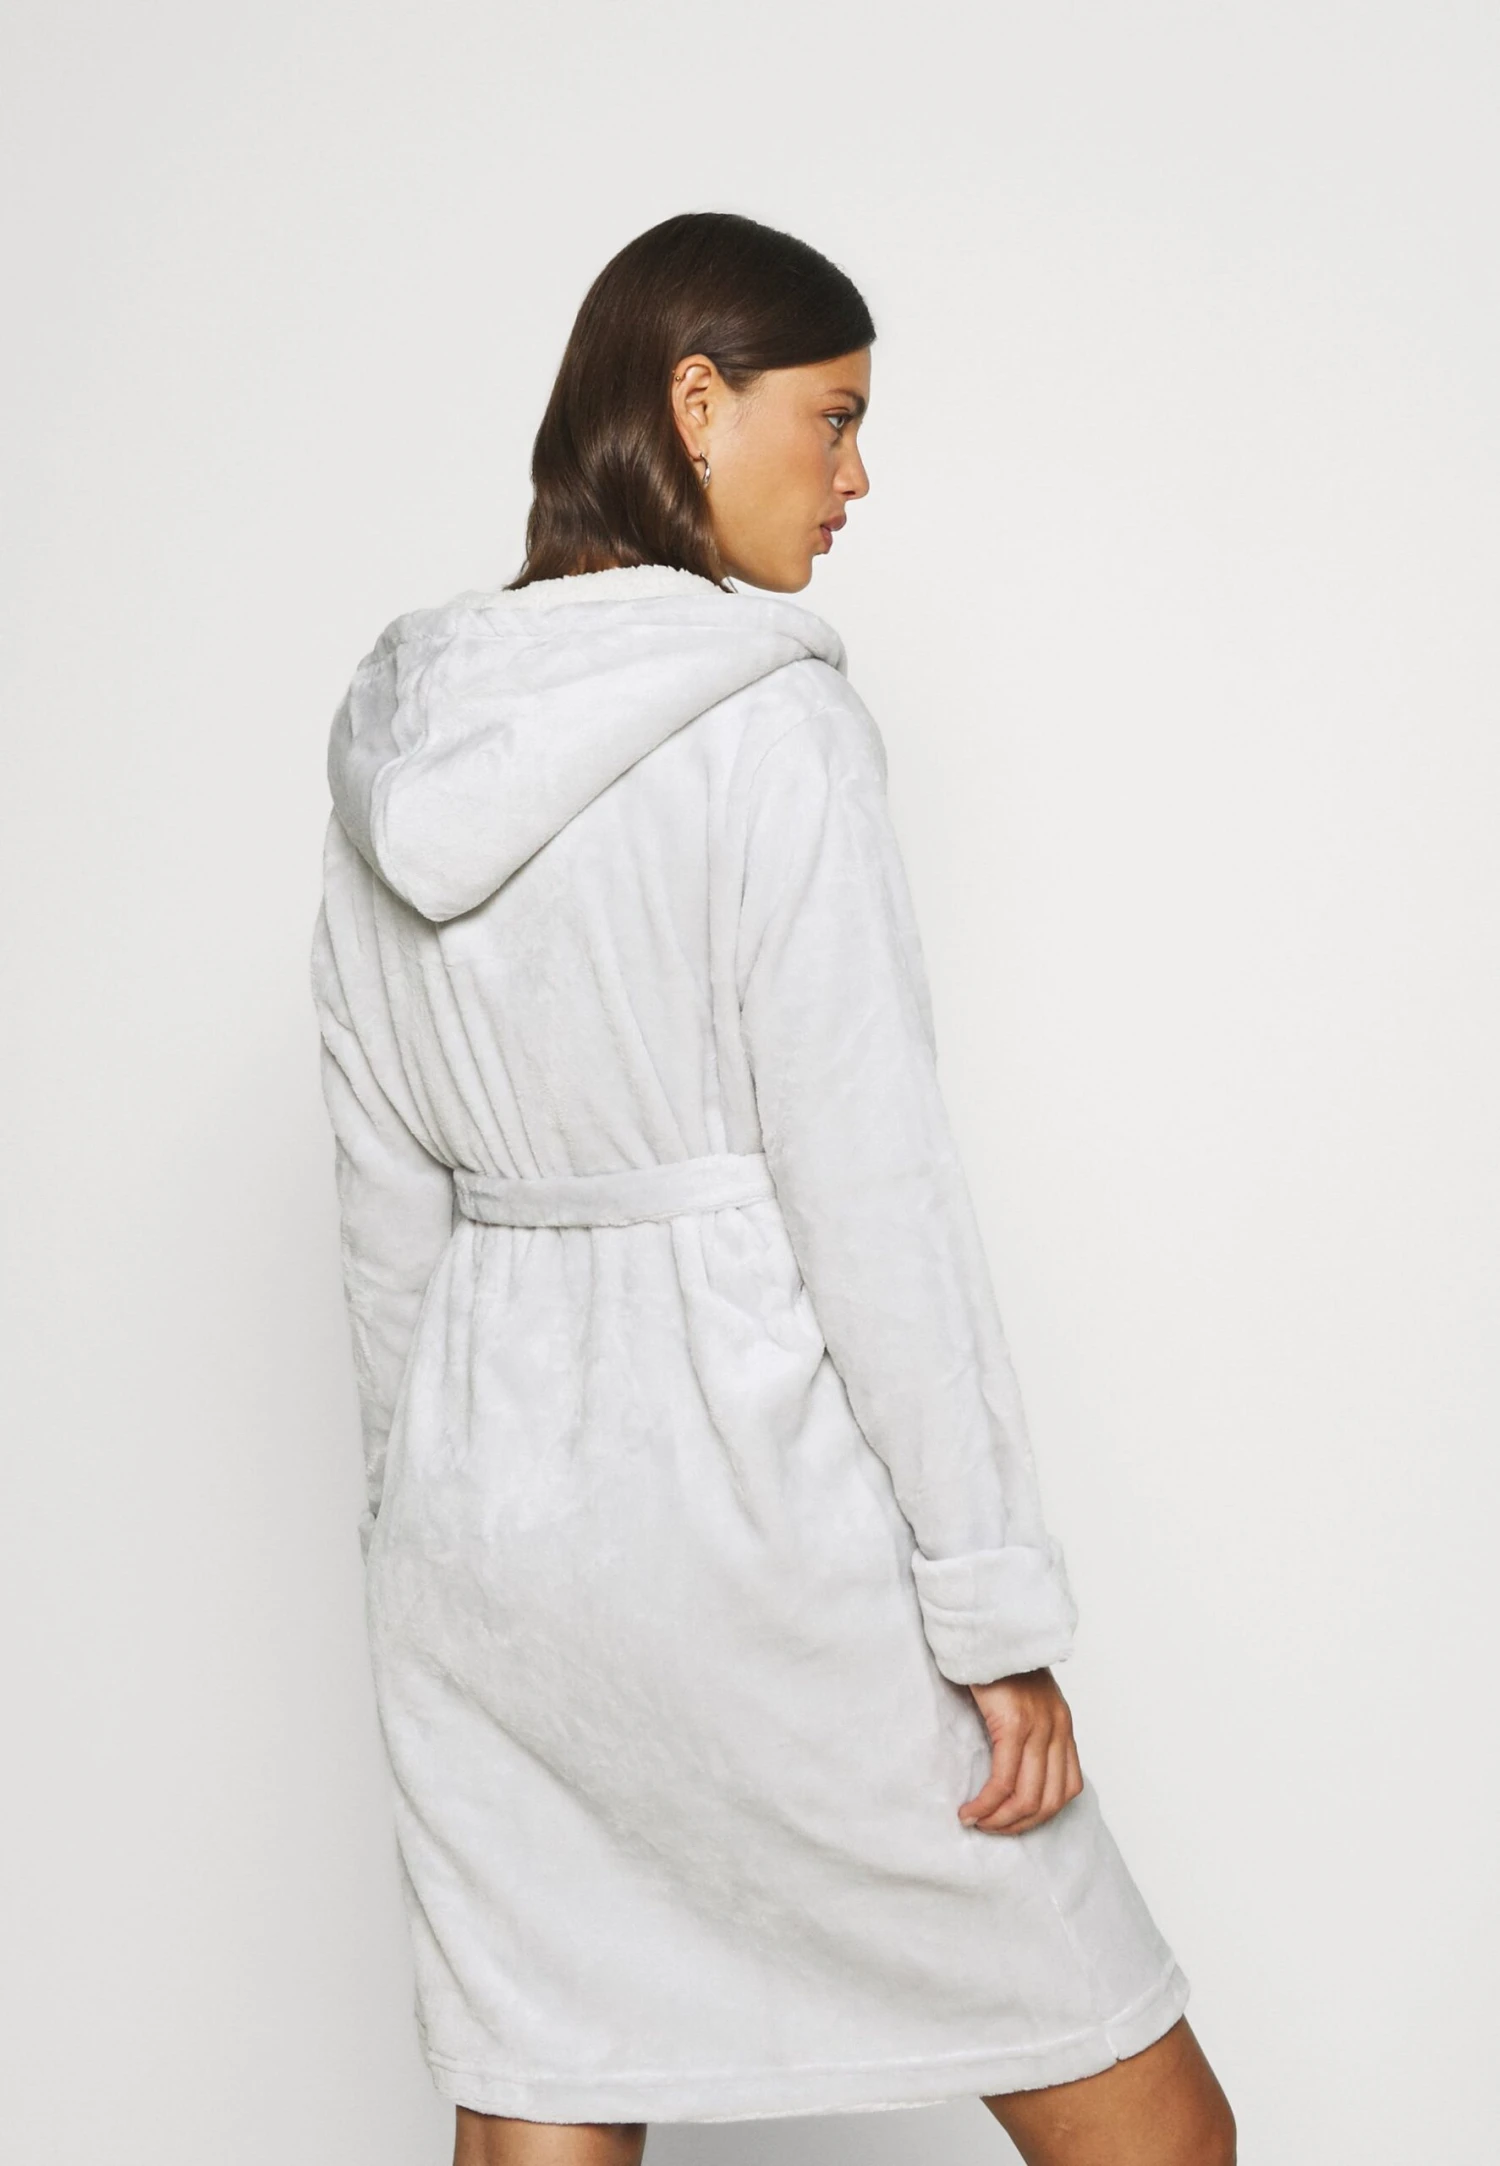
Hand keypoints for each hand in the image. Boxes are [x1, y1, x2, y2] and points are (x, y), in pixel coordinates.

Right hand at [957, 1666, 1083, 1834]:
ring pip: (1028, 1797)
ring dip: (1001, 1820)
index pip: (1068, 1788)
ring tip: (977, 1822)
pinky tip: (971, 1809)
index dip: (1040, 1814)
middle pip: (1050, 1800)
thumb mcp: (1024, 1699)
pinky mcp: (1014, 1723)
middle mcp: (1057, 1728)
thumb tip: (1015, 1766)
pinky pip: (1004, 1779)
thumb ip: (1028, 1729)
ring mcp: (1039, 1727)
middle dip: (1018, 1824)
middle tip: (990, 1828)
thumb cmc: (997, 1662)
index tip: (1011, 1820)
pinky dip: (988, 1803)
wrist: (989, 1629)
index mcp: (1062, 1725)